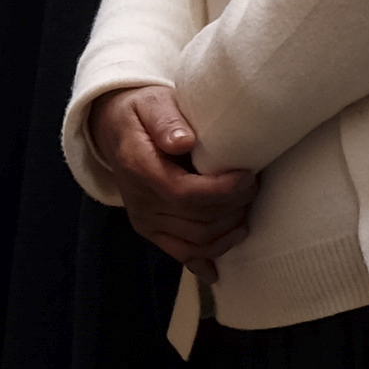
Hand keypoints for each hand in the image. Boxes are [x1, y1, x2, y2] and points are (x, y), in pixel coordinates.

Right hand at [91, 83, 257, 274]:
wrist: (114, 128)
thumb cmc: (141, 111)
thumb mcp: (151, 103)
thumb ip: (166, 120)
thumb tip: (184, 142)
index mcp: (140, 168)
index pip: (185, 194)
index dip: (223, 192)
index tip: (248, 176)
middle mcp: (140, 201)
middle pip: (196, 221)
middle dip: (233, 208)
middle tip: (254, 186)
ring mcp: (144, 220)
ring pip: (195, 242)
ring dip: (227, 231)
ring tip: (246, 208)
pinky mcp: (150, 230)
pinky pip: (180, 253)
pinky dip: (205, 259)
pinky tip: (220, 265)